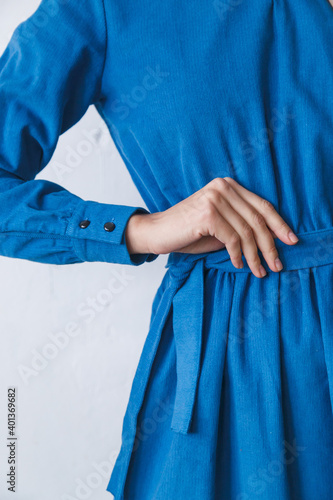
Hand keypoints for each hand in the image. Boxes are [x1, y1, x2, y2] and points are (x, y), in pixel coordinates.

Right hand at [125, 177, 298, 277]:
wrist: (157, 232)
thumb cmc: (188, 232)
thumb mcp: (220, 226)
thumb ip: (241, 226)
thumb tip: (270, 240)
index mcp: (228, 186)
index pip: (262, 205)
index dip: (279, 224)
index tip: (291, 242)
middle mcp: (223, 187)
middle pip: (257, 219)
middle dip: (270, 245)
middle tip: (278, 265)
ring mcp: (215, 199)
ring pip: (247, 232)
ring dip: (255, 256)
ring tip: (260, 271)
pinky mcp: (208, 214)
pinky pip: (232, 239)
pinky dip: (238, 255)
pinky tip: (239, 265)